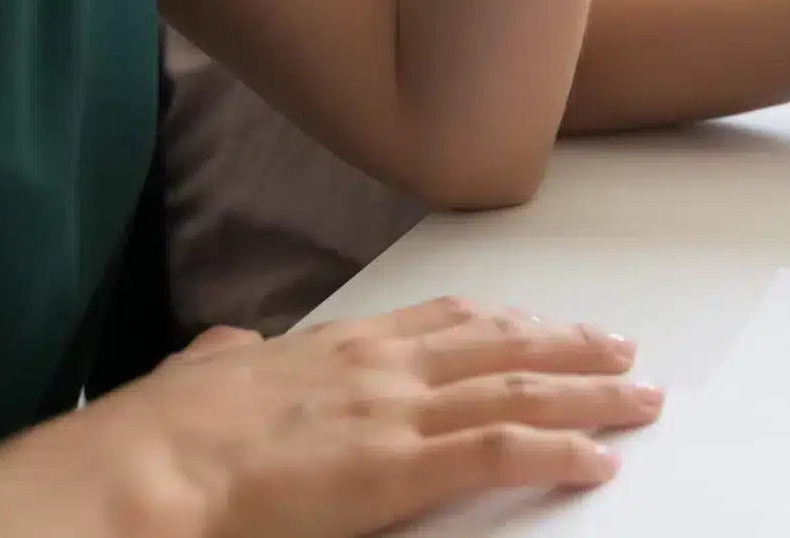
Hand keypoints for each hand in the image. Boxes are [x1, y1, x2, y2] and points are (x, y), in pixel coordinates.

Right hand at [70, 298, 660, 537]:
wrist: (149, 467)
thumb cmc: (163, 435)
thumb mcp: (201, 373)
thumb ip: (228, 357)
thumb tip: (228, 347)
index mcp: (338, 347)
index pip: (445, 322)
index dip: (507, 323)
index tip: (546, 323)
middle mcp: (381, 366)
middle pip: (501, 345)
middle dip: (570, 346)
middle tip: (622, 349)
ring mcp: (396, 412)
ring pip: (520, 389)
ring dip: (590, 394)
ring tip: (640, 397)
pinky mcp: (400, 465)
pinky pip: (501, 451)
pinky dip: (559, 451)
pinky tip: (598, 458)